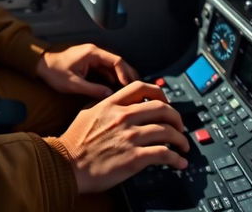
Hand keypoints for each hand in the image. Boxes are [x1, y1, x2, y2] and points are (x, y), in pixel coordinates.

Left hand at [36, 43, 138, 99]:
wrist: (40, 64)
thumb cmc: (53, 72)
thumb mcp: (72, 84)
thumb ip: (92, 89)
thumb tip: (110, 95)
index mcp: (92, 53)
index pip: (116, 61)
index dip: (126, 74)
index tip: (132, 87)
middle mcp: (95, 52)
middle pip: (118, 63)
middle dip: (129, 76)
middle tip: (139, 90)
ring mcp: (93, 57)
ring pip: (113, 66)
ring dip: (123, 77)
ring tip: (132, 92)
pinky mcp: (90, 63)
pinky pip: (106, 69)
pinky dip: (114, 78)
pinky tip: (119, 89)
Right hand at [58, 81, 188, 193]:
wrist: (68, 163)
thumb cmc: (74, 141)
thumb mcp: (88, 113)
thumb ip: (105, 105)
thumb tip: (117, 104)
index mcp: (112, 104)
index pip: (142, 88)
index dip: (160, 93)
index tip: (166, 102)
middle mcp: (123, 117)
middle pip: (161, 108)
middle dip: (176, 117)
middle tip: (180, 126)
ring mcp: (130, 137)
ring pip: (167, 131)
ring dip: (180, 139)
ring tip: (183, 146)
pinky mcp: (135, 157)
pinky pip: (164, 154)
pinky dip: (176, 158)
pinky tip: (179, 162)